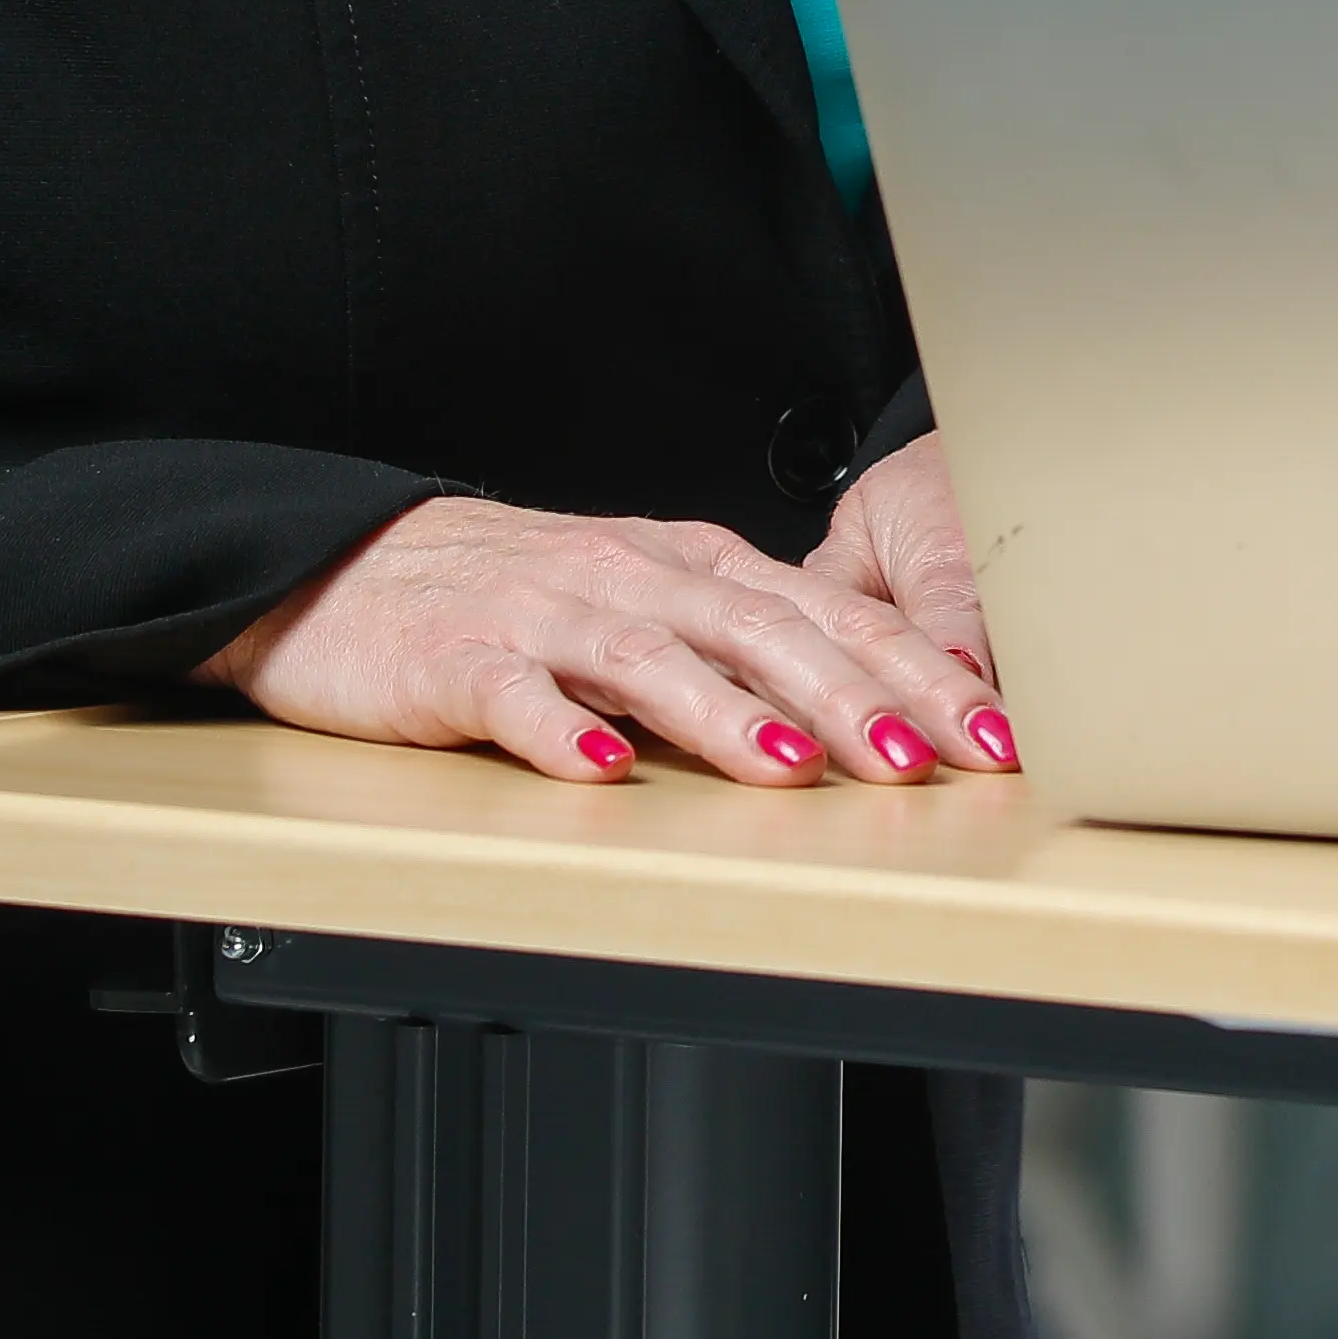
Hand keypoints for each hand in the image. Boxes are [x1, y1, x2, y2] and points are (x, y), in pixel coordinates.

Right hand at [209, 479, 1018, 789]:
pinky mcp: (459, 663)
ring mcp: (544, 617)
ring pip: (653, 659)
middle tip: (930, 757)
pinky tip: (602, 773)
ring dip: (728, 716)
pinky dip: (561, 733)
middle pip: (763, 631)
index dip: (915, 669)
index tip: (992, 732)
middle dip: (855, 695)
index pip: (829, 614)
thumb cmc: (513, 595)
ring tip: (794, 770)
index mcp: (690, 564)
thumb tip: (876, 706)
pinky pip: (516, 699)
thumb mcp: (646, 600)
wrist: (345, 565)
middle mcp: (632, 579)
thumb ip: (746, 643)